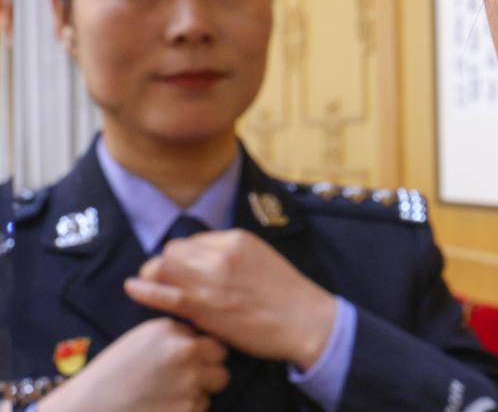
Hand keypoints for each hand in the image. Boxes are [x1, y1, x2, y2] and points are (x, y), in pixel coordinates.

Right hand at [37, 318, 227, 411]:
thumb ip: (173, 337)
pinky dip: (188, 410)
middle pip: (220, 358)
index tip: (184, 364)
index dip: (199, 353)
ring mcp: (189, 379)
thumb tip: (202, 342)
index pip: (206, 337)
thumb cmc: (109, 378)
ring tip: (168, 397)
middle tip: (184, 381)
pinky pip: (202, 407)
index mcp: (169, 330)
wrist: (86, 409)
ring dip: (199, 391)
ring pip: (215, 384)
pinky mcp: (187, 407)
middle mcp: (183, 350)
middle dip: (208, 369)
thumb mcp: (140, 342)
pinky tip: (162, 409)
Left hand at [125, 229, 336, 370]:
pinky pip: (164, 294)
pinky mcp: (203, 307)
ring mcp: (211, 281)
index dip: (184, 256)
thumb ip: (231, 254)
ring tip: (149, 284)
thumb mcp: (260, 257)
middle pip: (173, 251)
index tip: (185, 270)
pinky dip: (144, 290)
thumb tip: (204, 259)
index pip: (192, 241)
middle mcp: (220, 255)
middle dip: (165, 263)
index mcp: (236, 239)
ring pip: (164, 267)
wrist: (303, 319)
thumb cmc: (286, 293)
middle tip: (165, 278)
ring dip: (153, 275)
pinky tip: (132, 288)